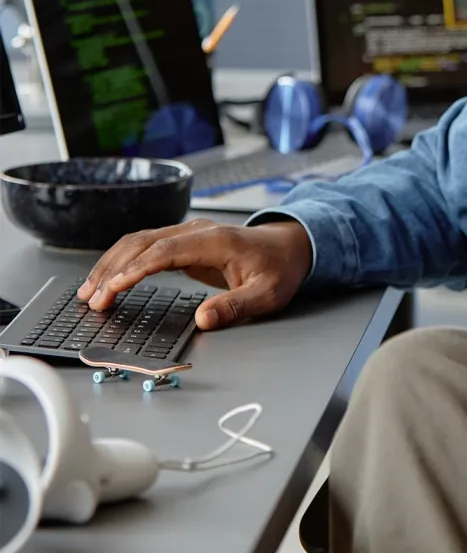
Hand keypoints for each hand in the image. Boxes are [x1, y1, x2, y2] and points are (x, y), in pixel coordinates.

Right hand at [77, 219, 312, 330]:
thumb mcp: (268, 293)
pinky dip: (123, 261)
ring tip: (90, 291)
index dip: (136, 270)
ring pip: (139, 242)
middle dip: (113, 269)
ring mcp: (190, 234)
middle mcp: (198, 232)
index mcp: (215, 241)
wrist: (291, 246)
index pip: (165, 252)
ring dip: (112, 264)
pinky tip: (109, 279)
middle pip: (143, 243)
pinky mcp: (185, 242)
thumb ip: (236, 306)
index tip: (113, 289)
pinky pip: (146, 247)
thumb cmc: (280, 268)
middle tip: (92, 299)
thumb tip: (204, 320)